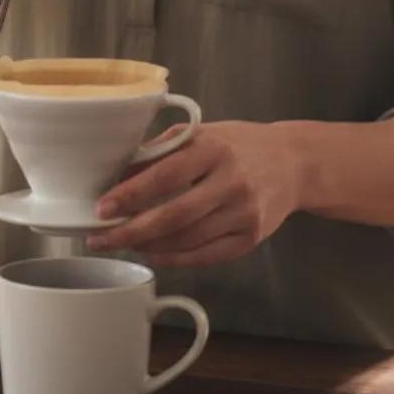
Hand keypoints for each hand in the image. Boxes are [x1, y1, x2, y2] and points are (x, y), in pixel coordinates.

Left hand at [84, 121, 304, 269]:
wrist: (292, 163)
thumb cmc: (238, 145)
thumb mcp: (202, 134)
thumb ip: (162, 151)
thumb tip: (118, 175)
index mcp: (213, 148)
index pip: (165, 175)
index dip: (131, 194)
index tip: (102, 207)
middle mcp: (230, 181)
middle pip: (174, 215)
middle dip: (131, 230)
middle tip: (101, 238)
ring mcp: (243, 213)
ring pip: (187, 240)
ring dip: (149, 246)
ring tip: (123, 243)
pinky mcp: (250, 238)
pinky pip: (205, 256)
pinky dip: (175, 259)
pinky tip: (154, 254)